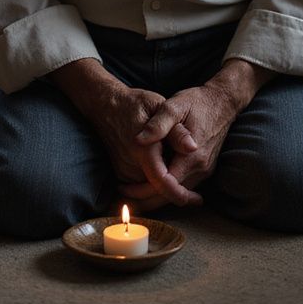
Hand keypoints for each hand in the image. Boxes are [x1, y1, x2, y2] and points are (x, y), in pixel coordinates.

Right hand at [49, 59, 198, 205]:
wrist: (106, 106)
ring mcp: (123, 170)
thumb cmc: (136, 103)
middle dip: (176, 195)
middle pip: (156, 191)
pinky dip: (154, 184)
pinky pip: (140, 184)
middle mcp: (131, 164)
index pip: (161, 181)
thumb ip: (176, 131)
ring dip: (165, 189)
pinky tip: (166, 172)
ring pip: (148, 190)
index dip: (178, 193)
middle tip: (196, 198)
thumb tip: (193, 147)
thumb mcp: (160, 107)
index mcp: (143, 149)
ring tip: (183, 182)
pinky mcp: (120, 172)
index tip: (195, 200)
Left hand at [123, 59, 275, 209]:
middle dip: (146, 200)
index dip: (142, 190)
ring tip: (132, 192)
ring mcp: (205, 170)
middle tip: (123, 194)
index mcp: (191, 156)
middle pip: (171, 195)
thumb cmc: (196, 102)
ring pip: (178, 194)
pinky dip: (168, 190)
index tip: (123, 188)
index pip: (165, 185)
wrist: (223, 102)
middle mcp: (201, 168)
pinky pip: (185, 186)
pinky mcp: (206, 168)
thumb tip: (139, 141)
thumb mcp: (174, 106)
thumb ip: (158, 124)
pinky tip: (153, 184)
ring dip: (156, 197)